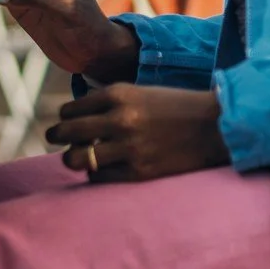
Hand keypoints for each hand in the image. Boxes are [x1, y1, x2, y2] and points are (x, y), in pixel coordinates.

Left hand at [46, 84, 229, 181]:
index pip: (72, 108)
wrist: (216, 127)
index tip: (66, 120)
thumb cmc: (176, 107)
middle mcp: (120, 119)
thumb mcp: (140, 92)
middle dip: (55, 135)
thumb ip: (109, 102)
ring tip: (75, 156)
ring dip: (72, 157)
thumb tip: (74, 117)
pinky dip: (96, 172)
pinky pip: (100, 176)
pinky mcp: (139, 171)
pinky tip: (101, 167)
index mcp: (119, 94)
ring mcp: (129, 147)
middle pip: (67, 131)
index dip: (65, 116)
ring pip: (77, 158)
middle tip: (53, 138)